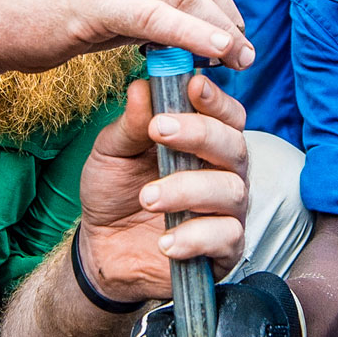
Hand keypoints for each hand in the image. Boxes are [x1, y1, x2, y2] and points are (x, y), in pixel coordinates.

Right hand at [0, 0, 253, 75]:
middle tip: (246, 53)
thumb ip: (148, 1)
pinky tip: (215, 53)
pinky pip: (157, 16)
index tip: (236, 33)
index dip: (221, 3)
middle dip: (226, 19)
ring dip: (218, 31)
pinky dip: (193, 35)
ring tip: (239, 61)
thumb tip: (195, 24)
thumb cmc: (46, 13)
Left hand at [76, 76, 250, 302]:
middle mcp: (223, 173)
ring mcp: (227, 212)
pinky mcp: (223, 250)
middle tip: (159, 131)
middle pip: (235, 146)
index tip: (192, 86)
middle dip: (199, 135)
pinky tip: (166, 240)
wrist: (102, 249)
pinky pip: (226, 237)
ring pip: (231, 191)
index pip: (227, 116)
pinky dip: (195, 237)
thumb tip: (141, 87)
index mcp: (203, 144)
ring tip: (147, 198)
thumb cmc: (115, 193)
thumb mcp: (111, 154)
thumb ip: (130, 125)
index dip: (215, 99)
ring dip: (187, 190)